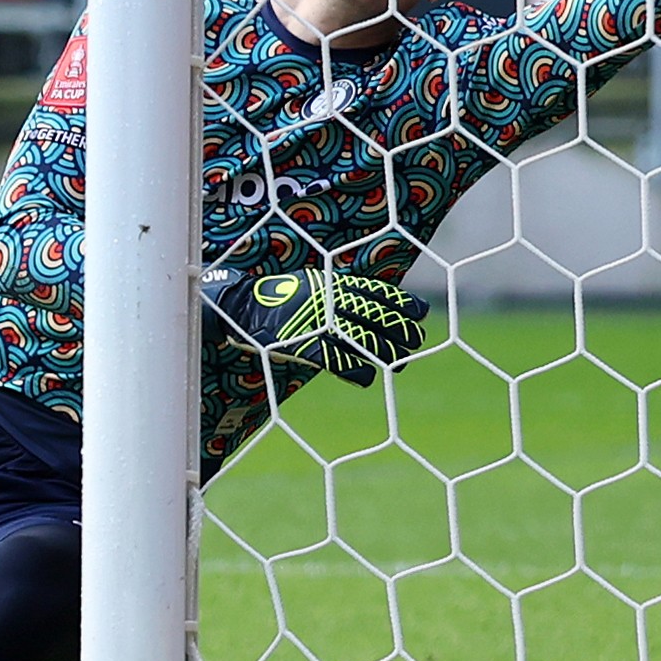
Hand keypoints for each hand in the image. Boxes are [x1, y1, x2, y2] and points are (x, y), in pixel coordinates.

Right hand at [204, 266, 429, 386]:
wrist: (238, 306)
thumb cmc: (275, 296)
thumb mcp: (311, 283)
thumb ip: (337, 291)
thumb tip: (367, 300)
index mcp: (332, 284)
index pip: (376, 292)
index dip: (401, 303)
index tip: (422, 312)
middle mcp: (329, 301)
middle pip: (375, 316)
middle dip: (400, 329)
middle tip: (415, 341)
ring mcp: (316, 323)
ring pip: (362, 338)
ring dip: (385, 351)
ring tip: (401, 361)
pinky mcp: (302, 345)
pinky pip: (336, 359)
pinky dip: (356, 369)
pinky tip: (369, 376)